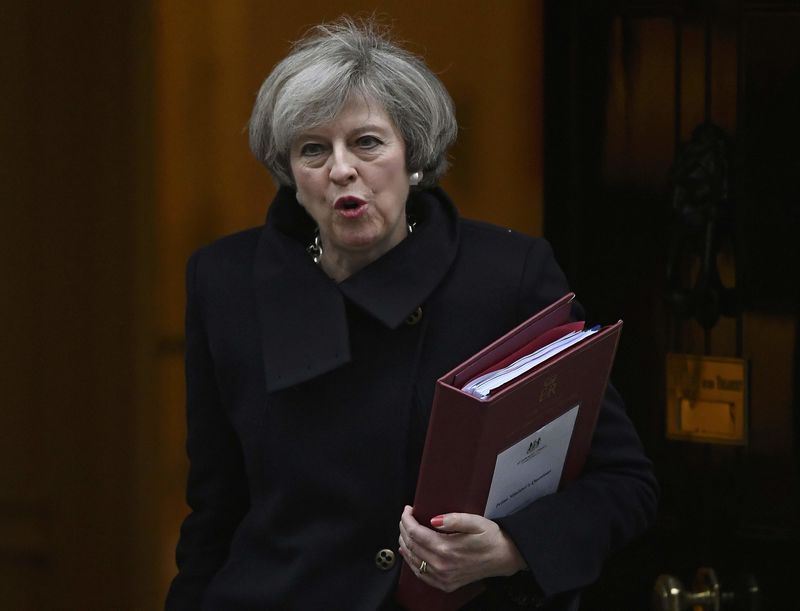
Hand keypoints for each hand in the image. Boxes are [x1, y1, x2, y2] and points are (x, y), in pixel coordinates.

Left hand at [398, 505, 526, 592]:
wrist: (504, 558)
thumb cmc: (490, 538)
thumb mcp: (475, 522)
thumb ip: (454, 519)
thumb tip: (434, 519)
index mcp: (447, 548)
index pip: (416, 533)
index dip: (407, 520)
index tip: (407, 510)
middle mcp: (441, 565)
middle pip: (411, 546)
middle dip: (404, 529)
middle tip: (405, 518)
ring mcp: (442, 577)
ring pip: (412, 560)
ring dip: (405, 543)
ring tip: (404, 531)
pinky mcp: (445, 584)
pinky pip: (420, 574)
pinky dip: (411, 562)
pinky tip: (408, 552)